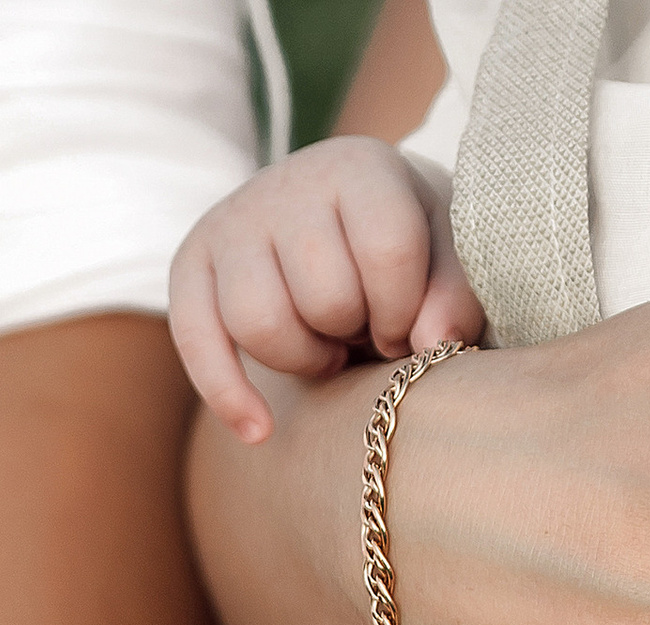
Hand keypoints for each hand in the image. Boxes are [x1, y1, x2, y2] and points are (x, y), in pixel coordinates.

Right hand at [170, 141, 483, 440]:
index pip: (387, 252)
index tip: (405, 323)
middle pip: (323, 297)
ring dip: (303, 359)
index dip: (402, 311)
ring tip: (326, 347)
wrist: (341, 219)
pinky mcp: (192, 261)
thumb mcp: (447, 257)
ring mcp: (234, 220)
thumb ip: (457, 294)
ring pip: (259, 323)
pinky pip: (196, 338)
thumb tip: (434, 343)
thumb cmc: (403, 250)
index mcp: (360, 168)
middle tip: (362, 331)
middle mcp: (290, 182)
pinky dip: (227, 394)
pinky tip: (258, 431)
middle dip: (352, 335)